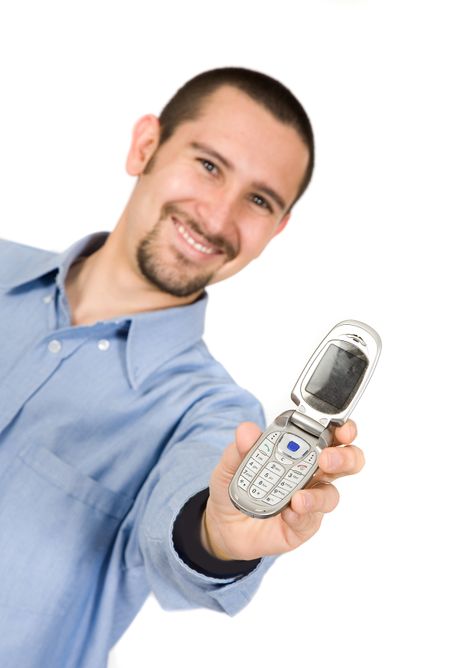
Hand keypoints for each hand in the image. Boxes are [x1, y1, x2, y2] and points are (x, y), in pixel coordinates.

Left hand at [202, 420, 363, 560]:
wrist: (225, 524)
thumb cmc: (238, 485)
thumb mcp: (232, 463)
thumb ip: (241, 447)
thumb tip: (247, 431)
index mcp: (302, 449)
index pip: (331, 434)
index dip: (343, 430)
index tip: (343, 429)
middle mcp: (313, 473)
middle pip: (345, 462)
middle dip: (344, 458)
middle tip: (327, 458)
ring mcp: (310, 500)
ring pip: (330, 495)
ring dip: (318, 495)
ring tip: (299, 497)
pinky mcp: (304, 525)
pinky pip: (309, 520)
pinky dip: (301, 515)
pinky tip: (290, 512)